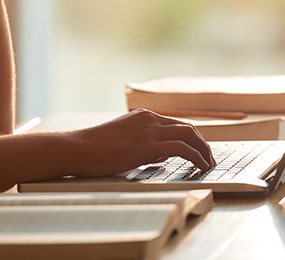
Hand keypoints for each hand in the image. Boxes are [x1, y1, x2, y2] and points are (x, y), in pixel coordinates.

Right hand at [66, 109, 215, 177]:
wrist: (75, 149)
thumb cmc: (91, 151)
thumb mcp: (122, 144)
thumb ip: (143, 146)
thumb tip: (162, 157)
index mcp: (143, 117)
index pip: (176, 125)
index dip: (192, 138)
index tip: (199, 152)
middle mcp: (149, 119)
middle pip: (188, 128)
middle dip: (203, 144)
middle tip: (209, 160)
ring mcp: (149, 131)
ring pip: (190, 135)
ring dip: (204, 151)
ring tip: (209, 165)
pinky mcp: (147, 146)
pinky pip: (183, 149)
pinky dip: (197, 157)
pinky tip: (201, 167)